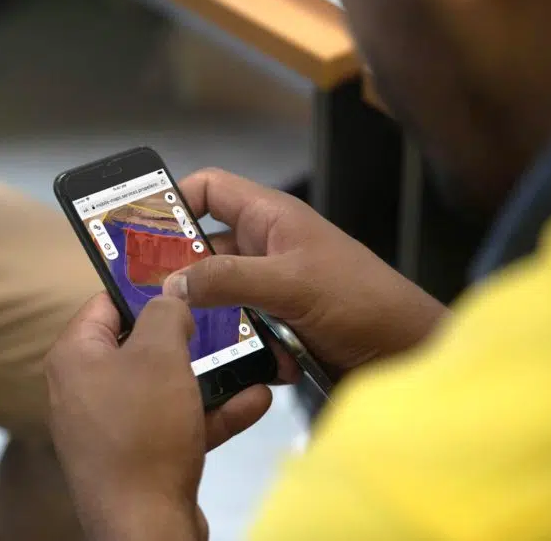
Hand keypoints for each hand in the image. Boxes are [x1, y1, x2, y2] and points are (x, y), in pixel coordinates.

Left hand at [46, 294, 273, 540]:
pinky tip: (254, 401)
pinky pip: (173, 424)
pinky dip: (208, 414)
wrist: (144, 525)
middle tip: (220, 319)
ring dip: (207, 376)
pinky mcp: (136, 458)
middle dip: (184, 336)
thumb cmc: (144, 430)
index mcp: (75, 357)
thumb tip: (169, 296)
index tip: (182, 280)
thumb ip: (165, 313)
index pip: (105, 304)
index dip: (143, 289)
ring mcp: (109, 427)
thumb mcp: (160, 354)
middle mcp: (83, 389)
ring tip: (249, 358)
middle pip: (138, 346)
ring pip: (162, 387)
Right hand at [163, 169, 448, 376]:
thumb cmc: (362, 300)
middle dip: (182, 275)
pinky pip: (240, 329)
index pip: (209, 190)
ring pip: (217, 295)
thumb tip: (171, 283)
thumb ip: (228, 279)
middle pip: (203, 249)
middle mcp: (264, 247)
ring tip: (196, 339)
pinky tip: (256, 361)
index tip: (139, 229)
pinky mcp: (278, 323)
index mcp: (269, 218)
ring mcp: (270, 287)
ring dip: (214, 320)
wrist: (411, 354)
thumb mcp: (290, 283)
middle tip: (147, 295)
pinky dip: (244, 346)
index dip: (174, 201)